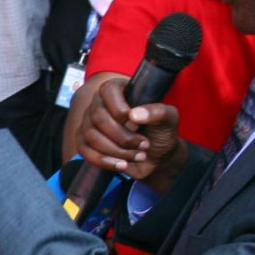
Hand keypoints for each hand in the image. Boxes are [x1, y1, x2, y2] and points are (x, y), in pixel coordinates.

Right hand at [68, 75, 183, 187]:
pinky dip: (105, 161)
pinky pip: (85, 151)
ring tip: (137, 155)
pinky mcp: (85, 142)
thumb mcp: (169, 119)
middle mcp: (100, 103)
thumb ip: (159, 112)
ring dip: (117, 151)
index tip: (138, 125)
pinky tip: (122, 164)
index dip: (121, 111)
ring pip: (91, 136)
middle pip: (98, 118)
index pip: (108, 91)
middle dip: (123, 137)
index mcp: (118, 90)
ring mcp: (89, 123)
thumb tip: (135, 115)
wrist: (156, 156)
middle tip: (143, 144)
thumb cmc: (160, 132)